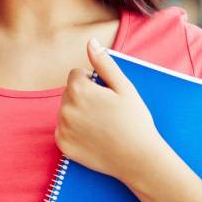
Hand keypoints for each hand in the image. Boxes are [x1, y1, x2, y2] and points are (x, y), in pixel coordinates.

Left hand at [55, 38, 166, 181]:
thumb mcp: (124, 88)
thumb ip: (104, 63)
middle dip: (83, 97)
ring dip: (78, 114)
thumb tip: (90, 42)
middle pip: (69, 93)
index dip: (93, 83)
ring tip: (100, 125)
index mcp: (79, 89)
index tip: (107, 96)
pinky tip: (93, 138)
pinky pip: (63, 130)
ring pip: (66, 110)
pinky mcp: (62, 144)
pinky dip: (74, 132)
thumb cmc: (135, 121)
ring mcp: (62, 127)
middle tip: (106, 112)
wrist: (139, 158)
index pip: (76, 75)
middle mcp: (66, 107)